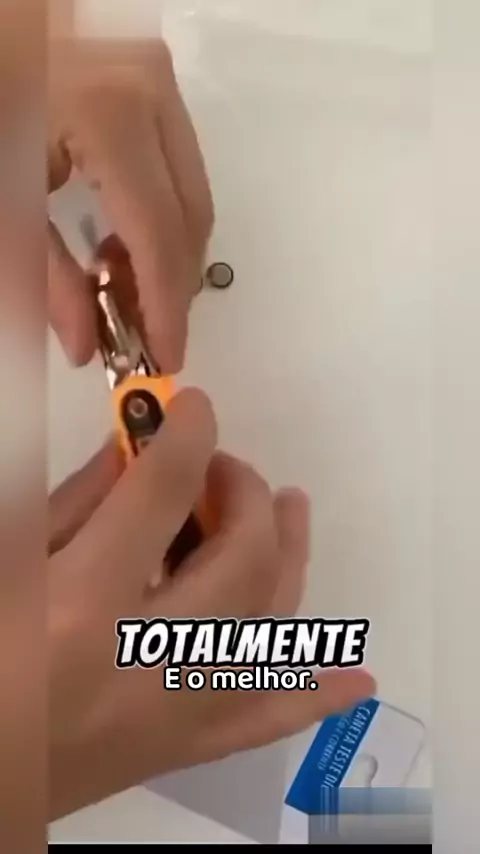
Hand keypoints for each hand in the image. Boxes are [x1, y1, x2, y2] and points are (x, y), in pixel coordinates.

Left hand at [48, 38, 212, 370]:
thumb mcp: (2, 199)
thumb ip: (42, 275)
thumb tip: (85, 345)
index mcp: (109, 114)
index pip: (159, 232)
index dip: (165, 305)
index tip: (165, 359)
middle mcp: (152, 90)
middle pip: (189, 217)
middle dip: (171, 288)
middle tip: (140, 337)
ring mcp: (158, 79)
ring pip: (192, 194)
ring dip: (167, 255)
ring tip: (121, 293)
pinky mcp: (154, 78)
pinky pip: (179, 168)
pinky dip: (159, 217)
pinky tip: (120, 245)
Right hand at [48, 389, 374, 819]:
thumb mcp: (6, 560)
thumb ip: (75, 503)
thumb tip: (136, 453)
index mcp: (80, 607)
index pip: (161, 496)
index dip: (187, 436)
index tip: (195, 407)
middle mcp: (146, 663)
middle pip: (240, 560)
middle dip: (243, 495)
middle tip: (220, 469)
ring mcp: (175, 716)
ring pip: (269, 626)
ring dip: (290, 556)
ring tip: (292, 505)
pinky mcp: (180, 752)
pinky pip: (263, 722)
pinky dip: (312, 697)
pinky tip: (355, 679)